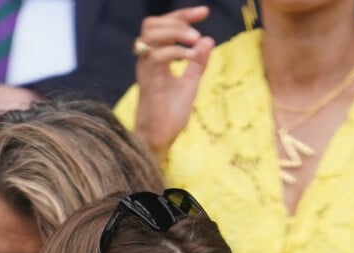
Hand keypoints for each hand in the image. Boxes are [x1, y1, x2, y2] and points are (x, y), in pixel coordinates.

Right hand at [133, 6, 214, 161]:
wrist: (160, 138)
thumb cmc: (170, 115)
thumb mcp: (190, 84)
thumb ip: (197, 63)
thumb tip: (207, 40)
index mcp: (156, 59)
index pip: (163, 26)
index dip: (183, 15)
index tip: (204, 12)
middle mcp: (147, 61)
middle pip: (152, 24)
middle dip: (177, 19)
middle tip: (196, 31)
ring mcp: (146, 70)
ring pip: (151, 34)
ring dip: (176, 31)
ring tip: (194, 41)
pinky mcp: (148, 82)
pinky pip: (158, 56)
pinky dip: (177, 51)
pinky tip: (190, 58)